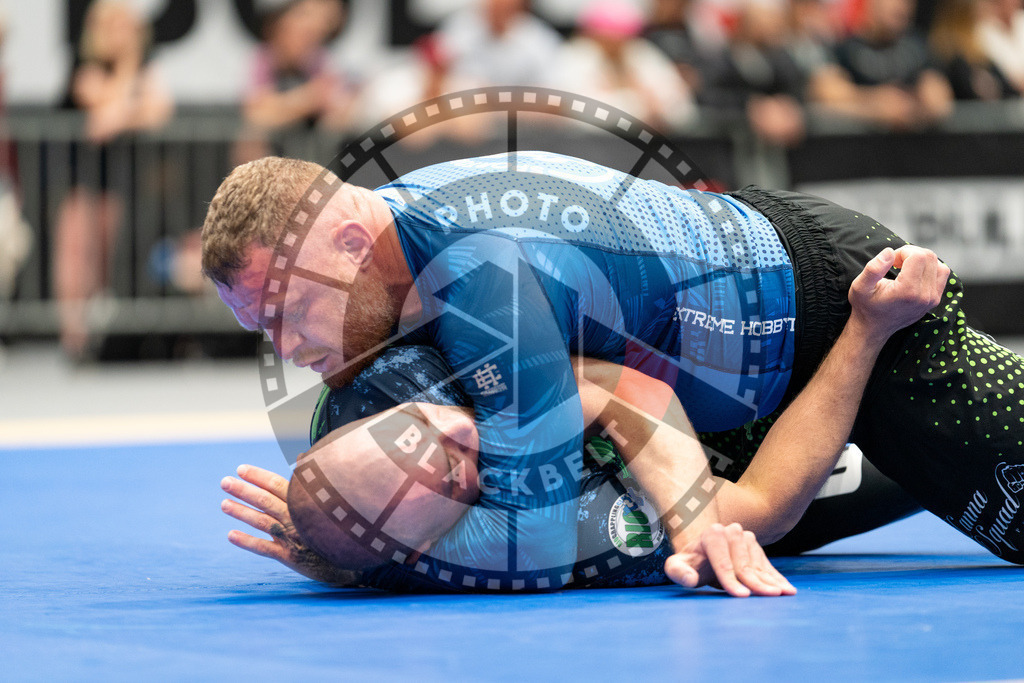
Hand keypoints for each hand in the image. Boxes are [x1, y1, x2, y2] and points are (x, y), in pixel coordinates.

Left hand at [221, 464, 355, 584]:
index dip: (257, 476)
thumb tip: (302, 456)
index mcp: (305, 503)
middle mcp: (297, 517)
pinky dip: (247, 541)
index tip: (241, 469)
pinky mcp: (290, 557)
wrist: (353, 560)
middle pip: (265, 500)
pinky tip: (230, 535)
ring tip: (223, 504)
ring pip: (262, 521)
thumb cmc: (340, 526)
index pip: (277, 484)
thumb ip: (311, 480)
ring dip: (241, 512)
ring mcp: (292, 537)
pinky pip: (265, 548)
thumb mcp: (330, 500)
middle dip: (244, 490)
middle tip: (225, 482)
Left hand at [663, 523, 796, 596]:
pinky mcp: (755, 547)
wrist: (702, 554)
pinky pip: (767, 565)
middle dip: (755, 582)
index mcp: (711, 535)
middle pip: (744, 563)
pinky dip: (777, 578)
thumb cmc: (689, 563)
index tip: (741, 596)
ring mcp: (745, 538)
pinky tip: (787, 588)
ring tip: (784, 594)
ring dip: (771, 580)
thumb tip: (690, 579)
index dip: (731, 580)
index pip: (723, 561)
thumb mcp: (676, 567)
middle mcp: (730, 532)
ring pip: (758, 564)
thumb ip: (678, 572)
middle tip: (769, 596)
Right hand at [848, 245, 949, 342]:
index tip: (891, 261)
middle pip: (929, 257)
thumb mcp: (859, 287)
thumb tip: (889, 252)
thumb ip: (873, 268)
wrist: (874, 328)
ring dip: (921, 260)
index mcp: (907, 291)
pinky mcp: (935, 300)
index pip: (918, 256)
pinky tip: (914, 273)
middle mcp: (924, 295)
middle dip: (911, 253)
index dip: (903, 251)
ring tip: (906, 267)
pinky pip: (942, 274)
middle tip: (896, 263)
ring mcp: (932, 299)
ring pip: (938, 264)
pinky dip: (930, 268)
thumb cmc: (865, 306)